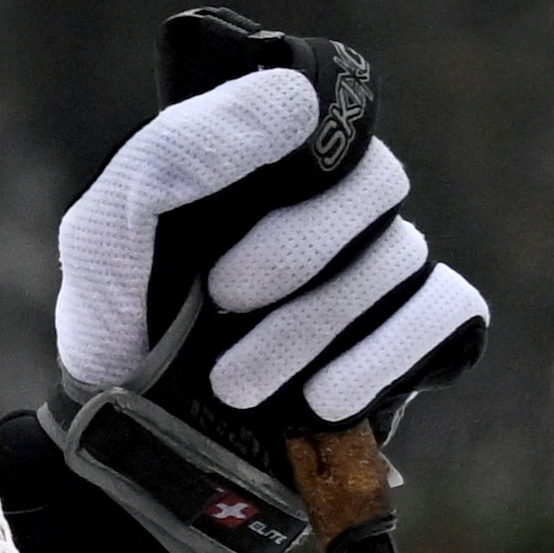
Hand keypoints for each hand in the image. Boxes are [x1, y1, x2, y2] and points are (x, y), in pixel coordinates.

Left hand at [29, 55, 494, 552]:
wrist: (139, 455)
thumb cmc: (121, 336)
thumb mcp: (105, 241)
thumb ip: (170, 156)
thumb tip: (289, 97)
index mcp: (260, 162)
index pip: (324, 100)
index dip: (299, 131)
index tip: (232, 192)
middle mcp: (329, 206)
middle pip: (375, 179)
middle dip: (298, 246)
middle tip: (223, 300)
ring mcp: (378, 273)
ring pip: (399, 255)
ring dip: (311, 324)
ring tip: (235, 384)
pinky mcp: (414, 338)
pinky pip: (448, 310)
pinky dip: (386, 353)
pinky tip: (321, 397)